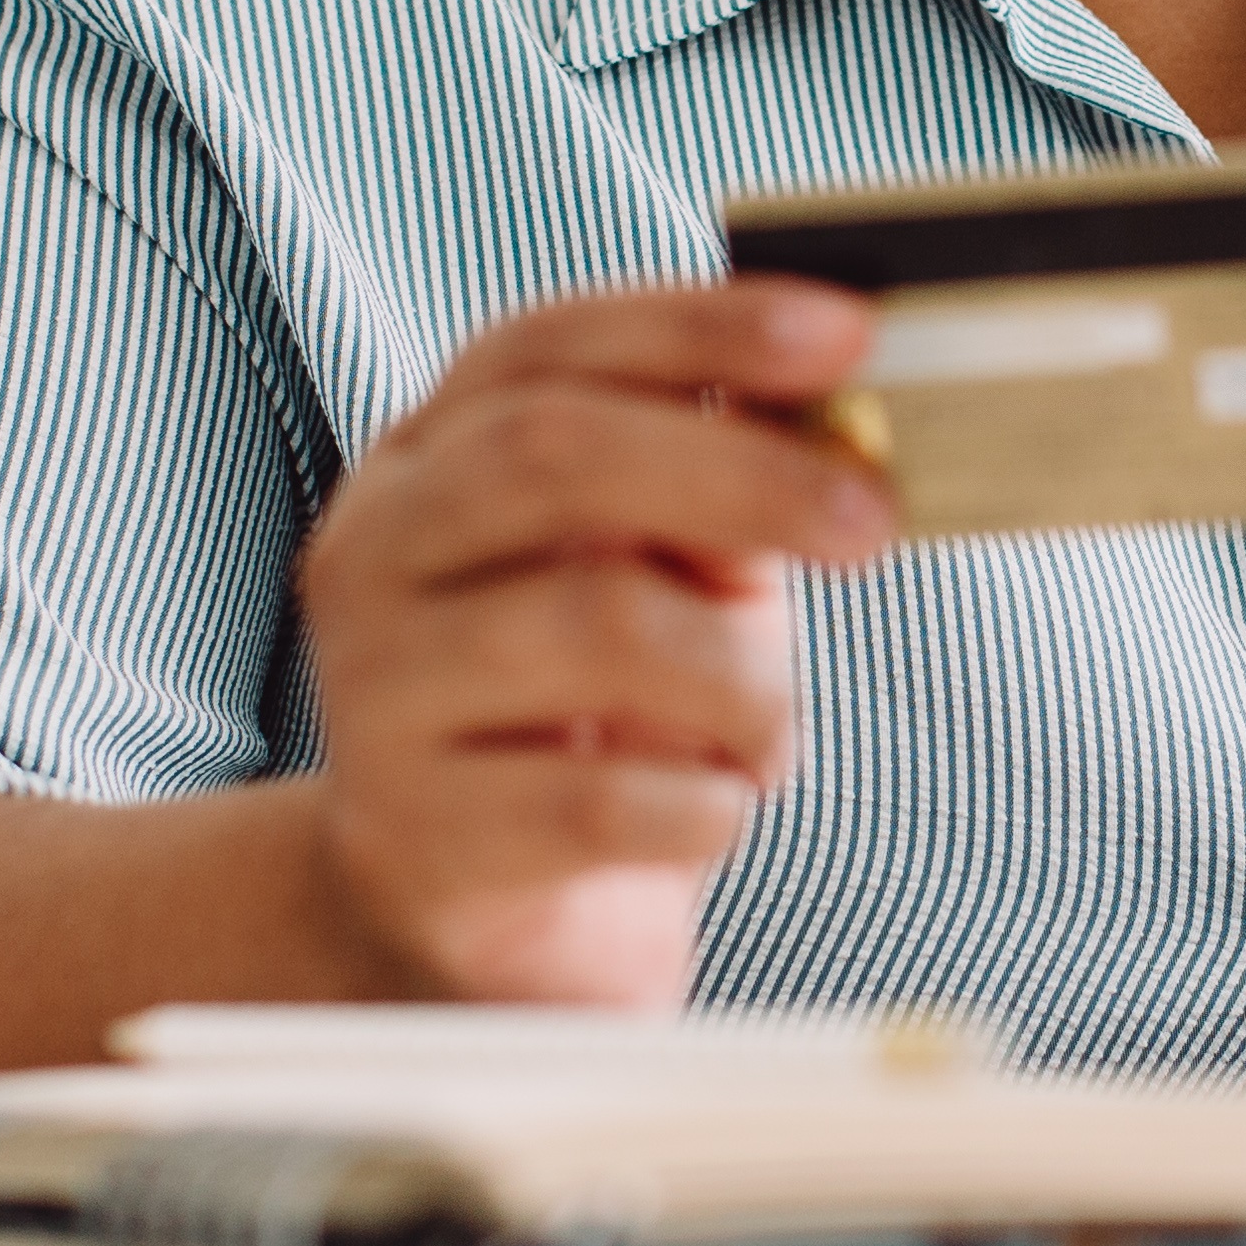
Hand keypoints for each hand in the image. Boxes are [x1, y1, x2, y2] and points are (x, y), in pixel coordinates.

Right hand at [296, 280, 890, 1011]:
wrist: (486, 919)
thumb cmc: (597, 716)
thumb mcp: (667, 577)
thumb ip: (723, 493)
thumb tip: (840, 423)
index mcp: (429, 455)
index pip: (550, 346)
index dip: (702, 326)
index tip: (848, 334)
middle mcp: (375, 550)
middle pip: (551, 454)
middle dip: (741, 473)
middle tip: (869, 523)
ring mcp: (375, 691)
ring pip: (593, 623)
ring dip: (740, 680)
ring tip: (769, 734)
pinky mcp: (415, 831)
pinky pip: (600, 798)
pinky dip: (704, 803)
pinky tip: (716, 808)